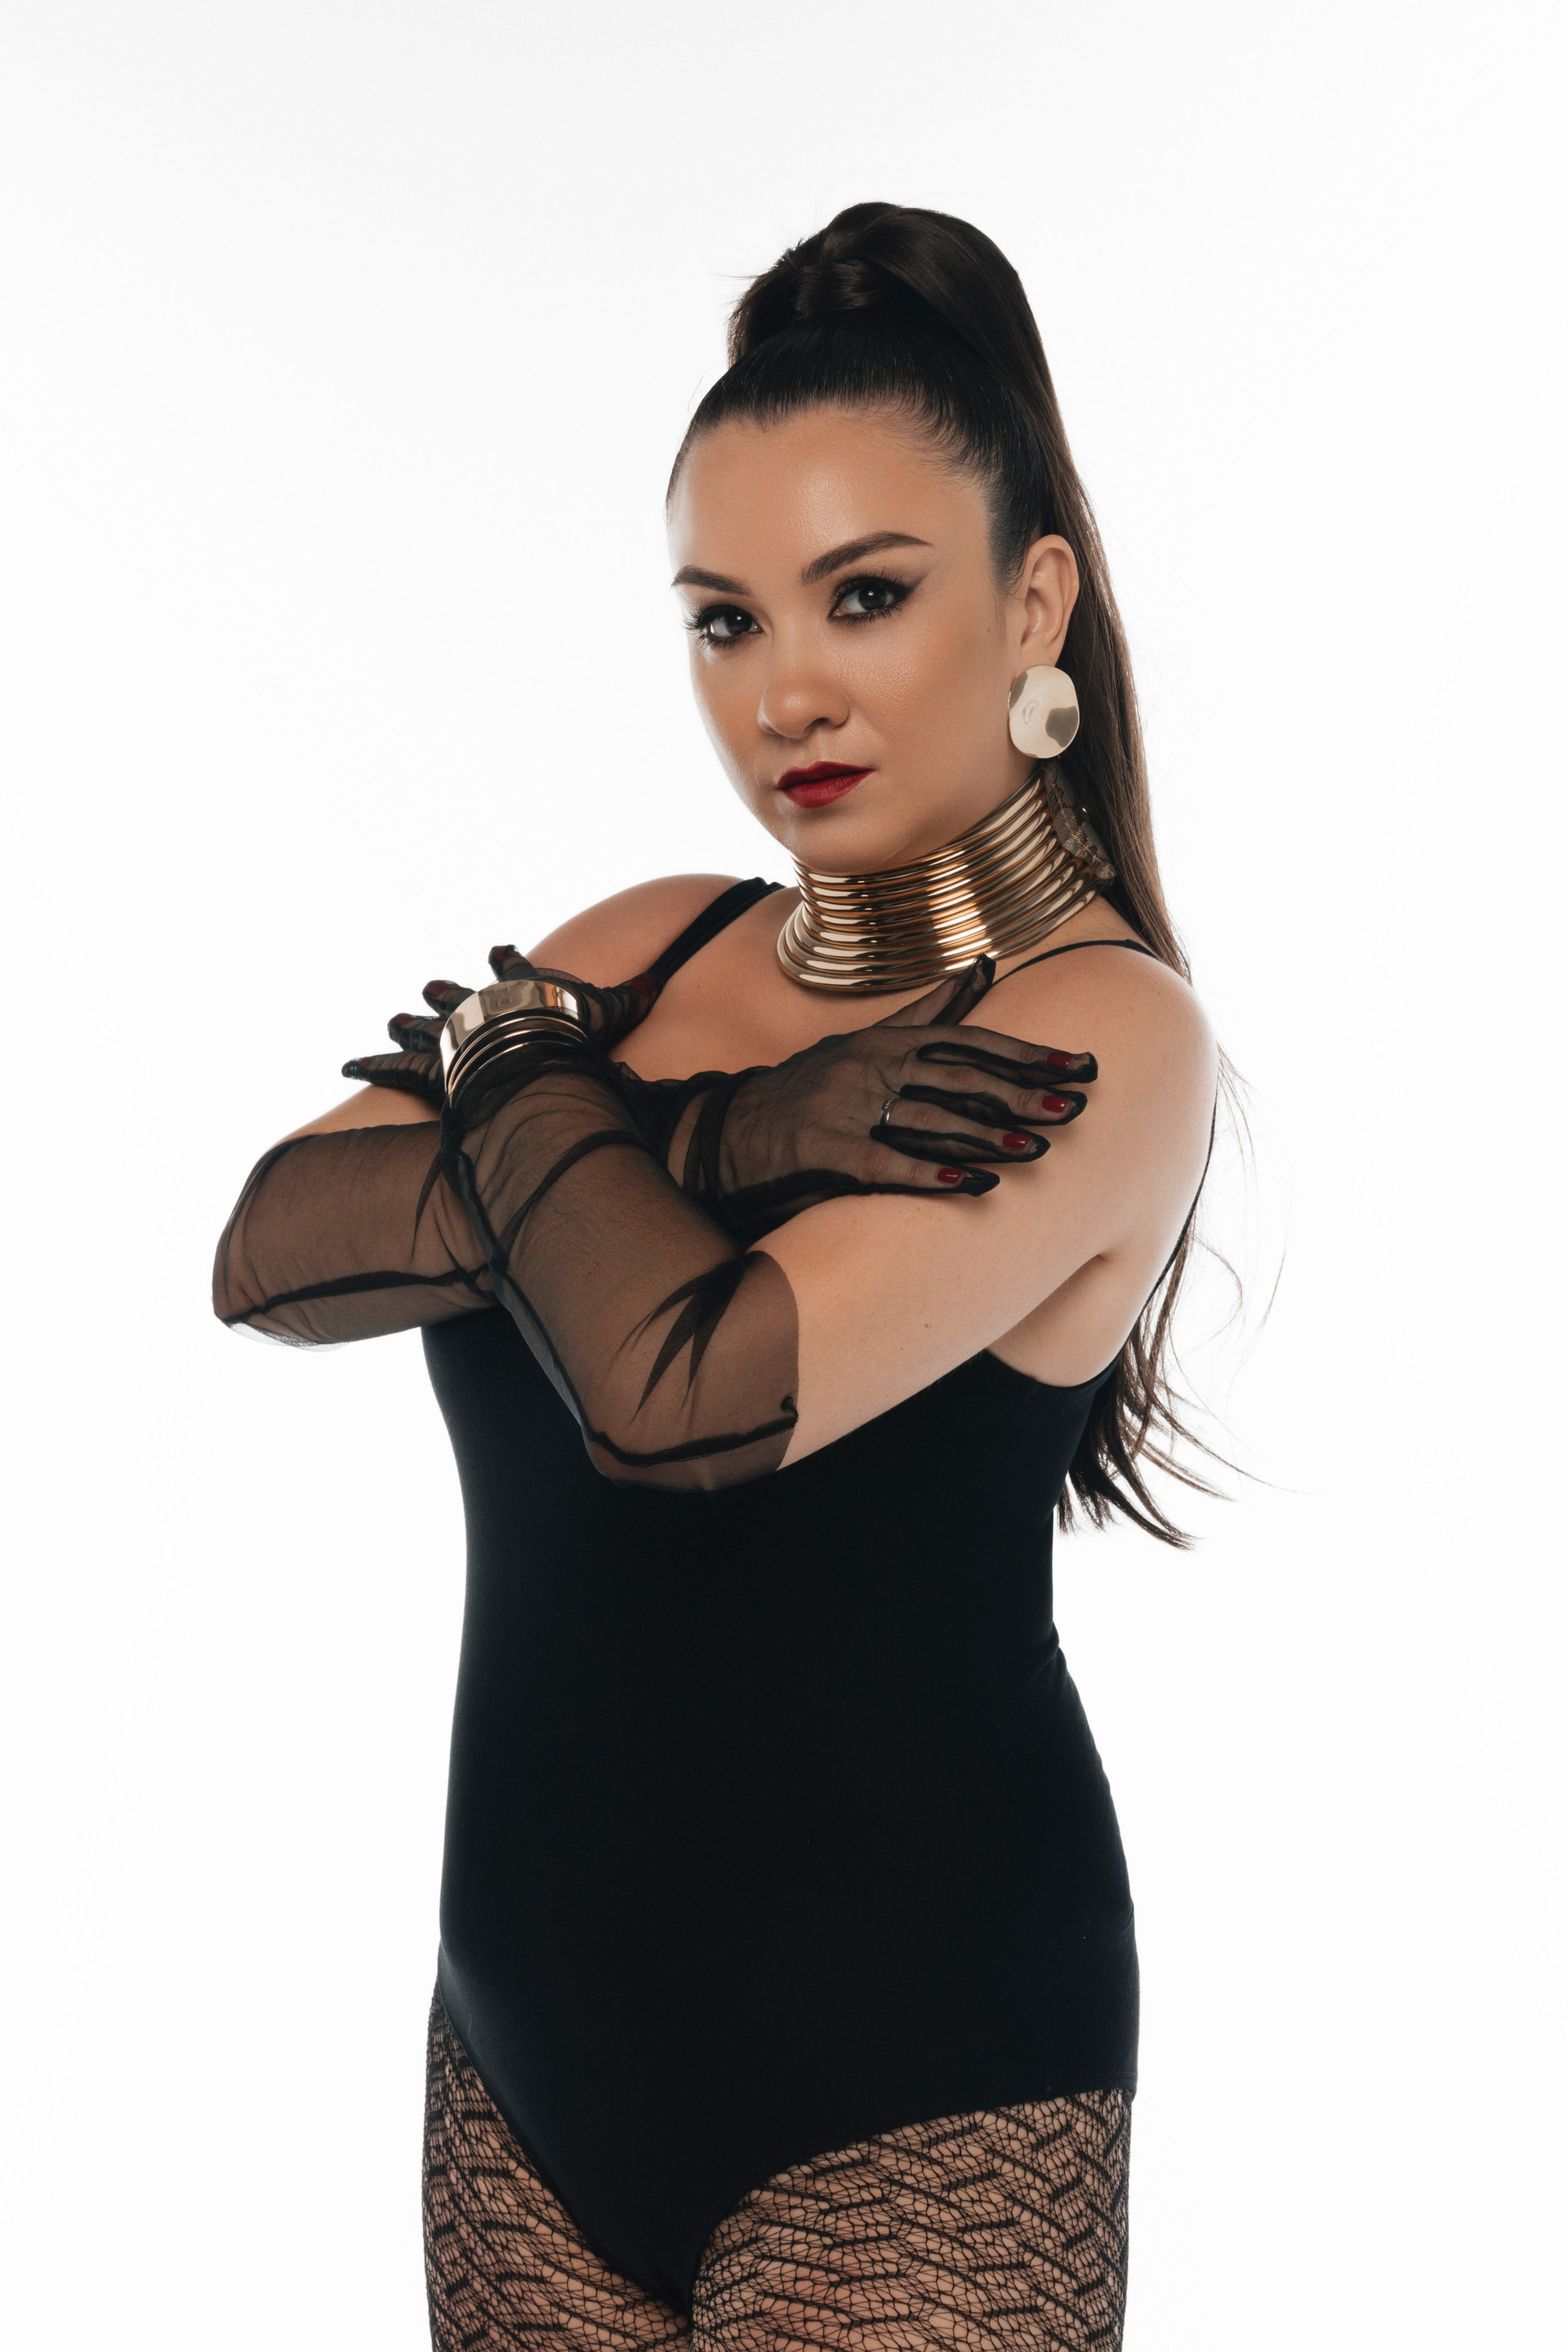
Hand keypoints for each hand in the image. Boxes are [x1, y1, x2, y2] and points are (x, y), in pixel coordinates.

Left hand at [342, 944, 666, 1105]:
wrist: (534, 1051)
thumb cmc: (572, 1029)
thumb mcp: (608, 1010)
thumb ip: (631, 998)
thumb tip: (658, 983)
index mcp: (518, 991)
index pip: (512, 967)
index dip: (506, 959)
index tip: (497, 946)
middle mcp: (478, 1008)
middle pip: (457, 997)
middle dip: (443, 993)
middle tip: (427, 986)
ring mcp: (451, 1036)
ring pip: (423, 1028)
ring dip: (405, 1024)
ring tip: (389, 1019)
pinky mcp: (429, 1067)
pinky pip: (394, 1067)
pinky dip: (371, 1064)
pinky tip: (347, 1065)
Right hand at [680, 957, 1096, 1236]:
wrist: (730, 1131)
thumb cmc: (812, 1088)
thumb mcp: (868, 1041)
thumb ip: (929, 1011)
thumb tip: (980, 965)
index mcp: (887, 1040)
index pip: (970, 1041)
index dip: (1027, 1054)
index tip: (1081, 1066)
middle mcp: (870, 1066)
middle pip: (959, 1078)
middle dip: (1020, 1093)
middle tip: (1076, 1107)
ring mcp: (845, 1107)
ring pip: (928, 1118)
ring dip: (986, 1135)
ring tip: (1037, 1150)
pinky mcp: (824, 1150)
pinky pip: (884, 1161)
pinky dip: (929, 1172)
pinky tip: (971, 1183)